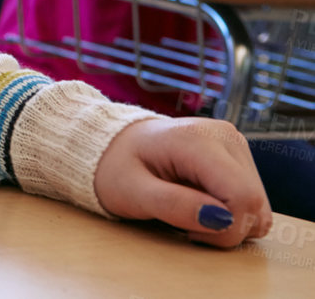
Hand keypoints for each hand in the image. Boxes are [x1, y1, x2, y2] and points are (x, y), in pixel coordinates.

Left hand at [92, 117, 270, 247]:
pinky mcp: (238, 154)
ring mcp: (234, 142)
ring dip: (229, 220)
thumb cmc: (115, 169)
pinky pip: (253, 198)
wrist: (110, 145)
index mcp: (197, 139)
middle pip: (255, 202)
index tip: (189, 232)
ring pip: (258, 204)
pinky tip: (201, 202)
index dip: (225, 229)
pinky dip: (231, 211)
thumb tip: (220, 219)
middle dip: (225, 227)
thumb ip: (172, 205)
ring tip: (189, 208)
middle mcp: (224, 135)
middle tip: (184, 222)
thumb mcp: (131, 193)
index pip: (243, 197)